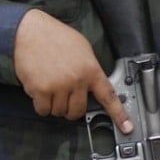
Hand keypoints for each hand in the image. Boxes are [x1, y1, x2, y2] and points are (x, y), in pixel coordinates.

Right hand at [13, 9, 132, 132]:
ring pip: (59, 112)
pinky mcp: (41, 90)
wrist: (32, 32)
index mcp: (91, 69)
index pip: (108, 95)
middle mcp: (77, 80)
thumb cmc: (57, 37)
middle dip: (72, 108)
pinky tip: (40, 88)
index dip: (118, 113)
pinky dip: (41, 104)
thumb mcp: (83, 50)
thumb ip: (90, 69)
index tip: (126, 127)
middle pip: (78, 111)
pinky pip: (43, 110)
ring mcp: (59, 86)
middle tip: (66, 95)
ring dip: (55, 104)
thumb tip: (92, 85)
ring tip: (51, 84)